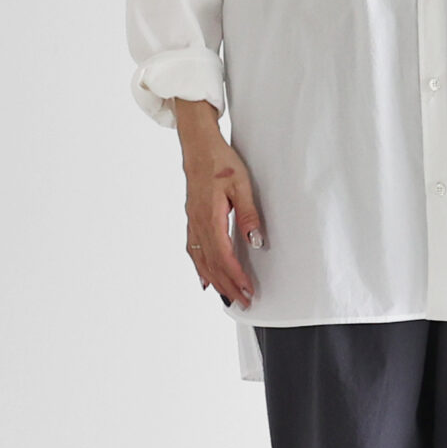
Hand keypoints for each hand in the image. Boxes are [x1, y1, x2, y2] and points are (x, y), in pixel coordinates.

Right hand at [172, 97, 262, 306]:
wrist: (198, 145)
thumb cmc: (220, 160)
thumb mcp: (241, 184)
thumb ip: (248, 214)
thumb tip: (255, 241)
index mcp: (209, 216)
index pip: (223, 256)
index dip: (235, 276)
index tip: (248, 290)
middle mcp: (197, 223)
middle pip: (211, 264)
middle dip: (228, 285)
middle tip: (243, 302)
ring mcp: (192, 222)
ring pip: (201, 260)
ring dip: (214, 281)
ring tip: (227, 297)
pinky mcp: (192, 219)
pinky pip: (194, 251)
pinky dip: (200, 268)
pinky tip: (205, 279)